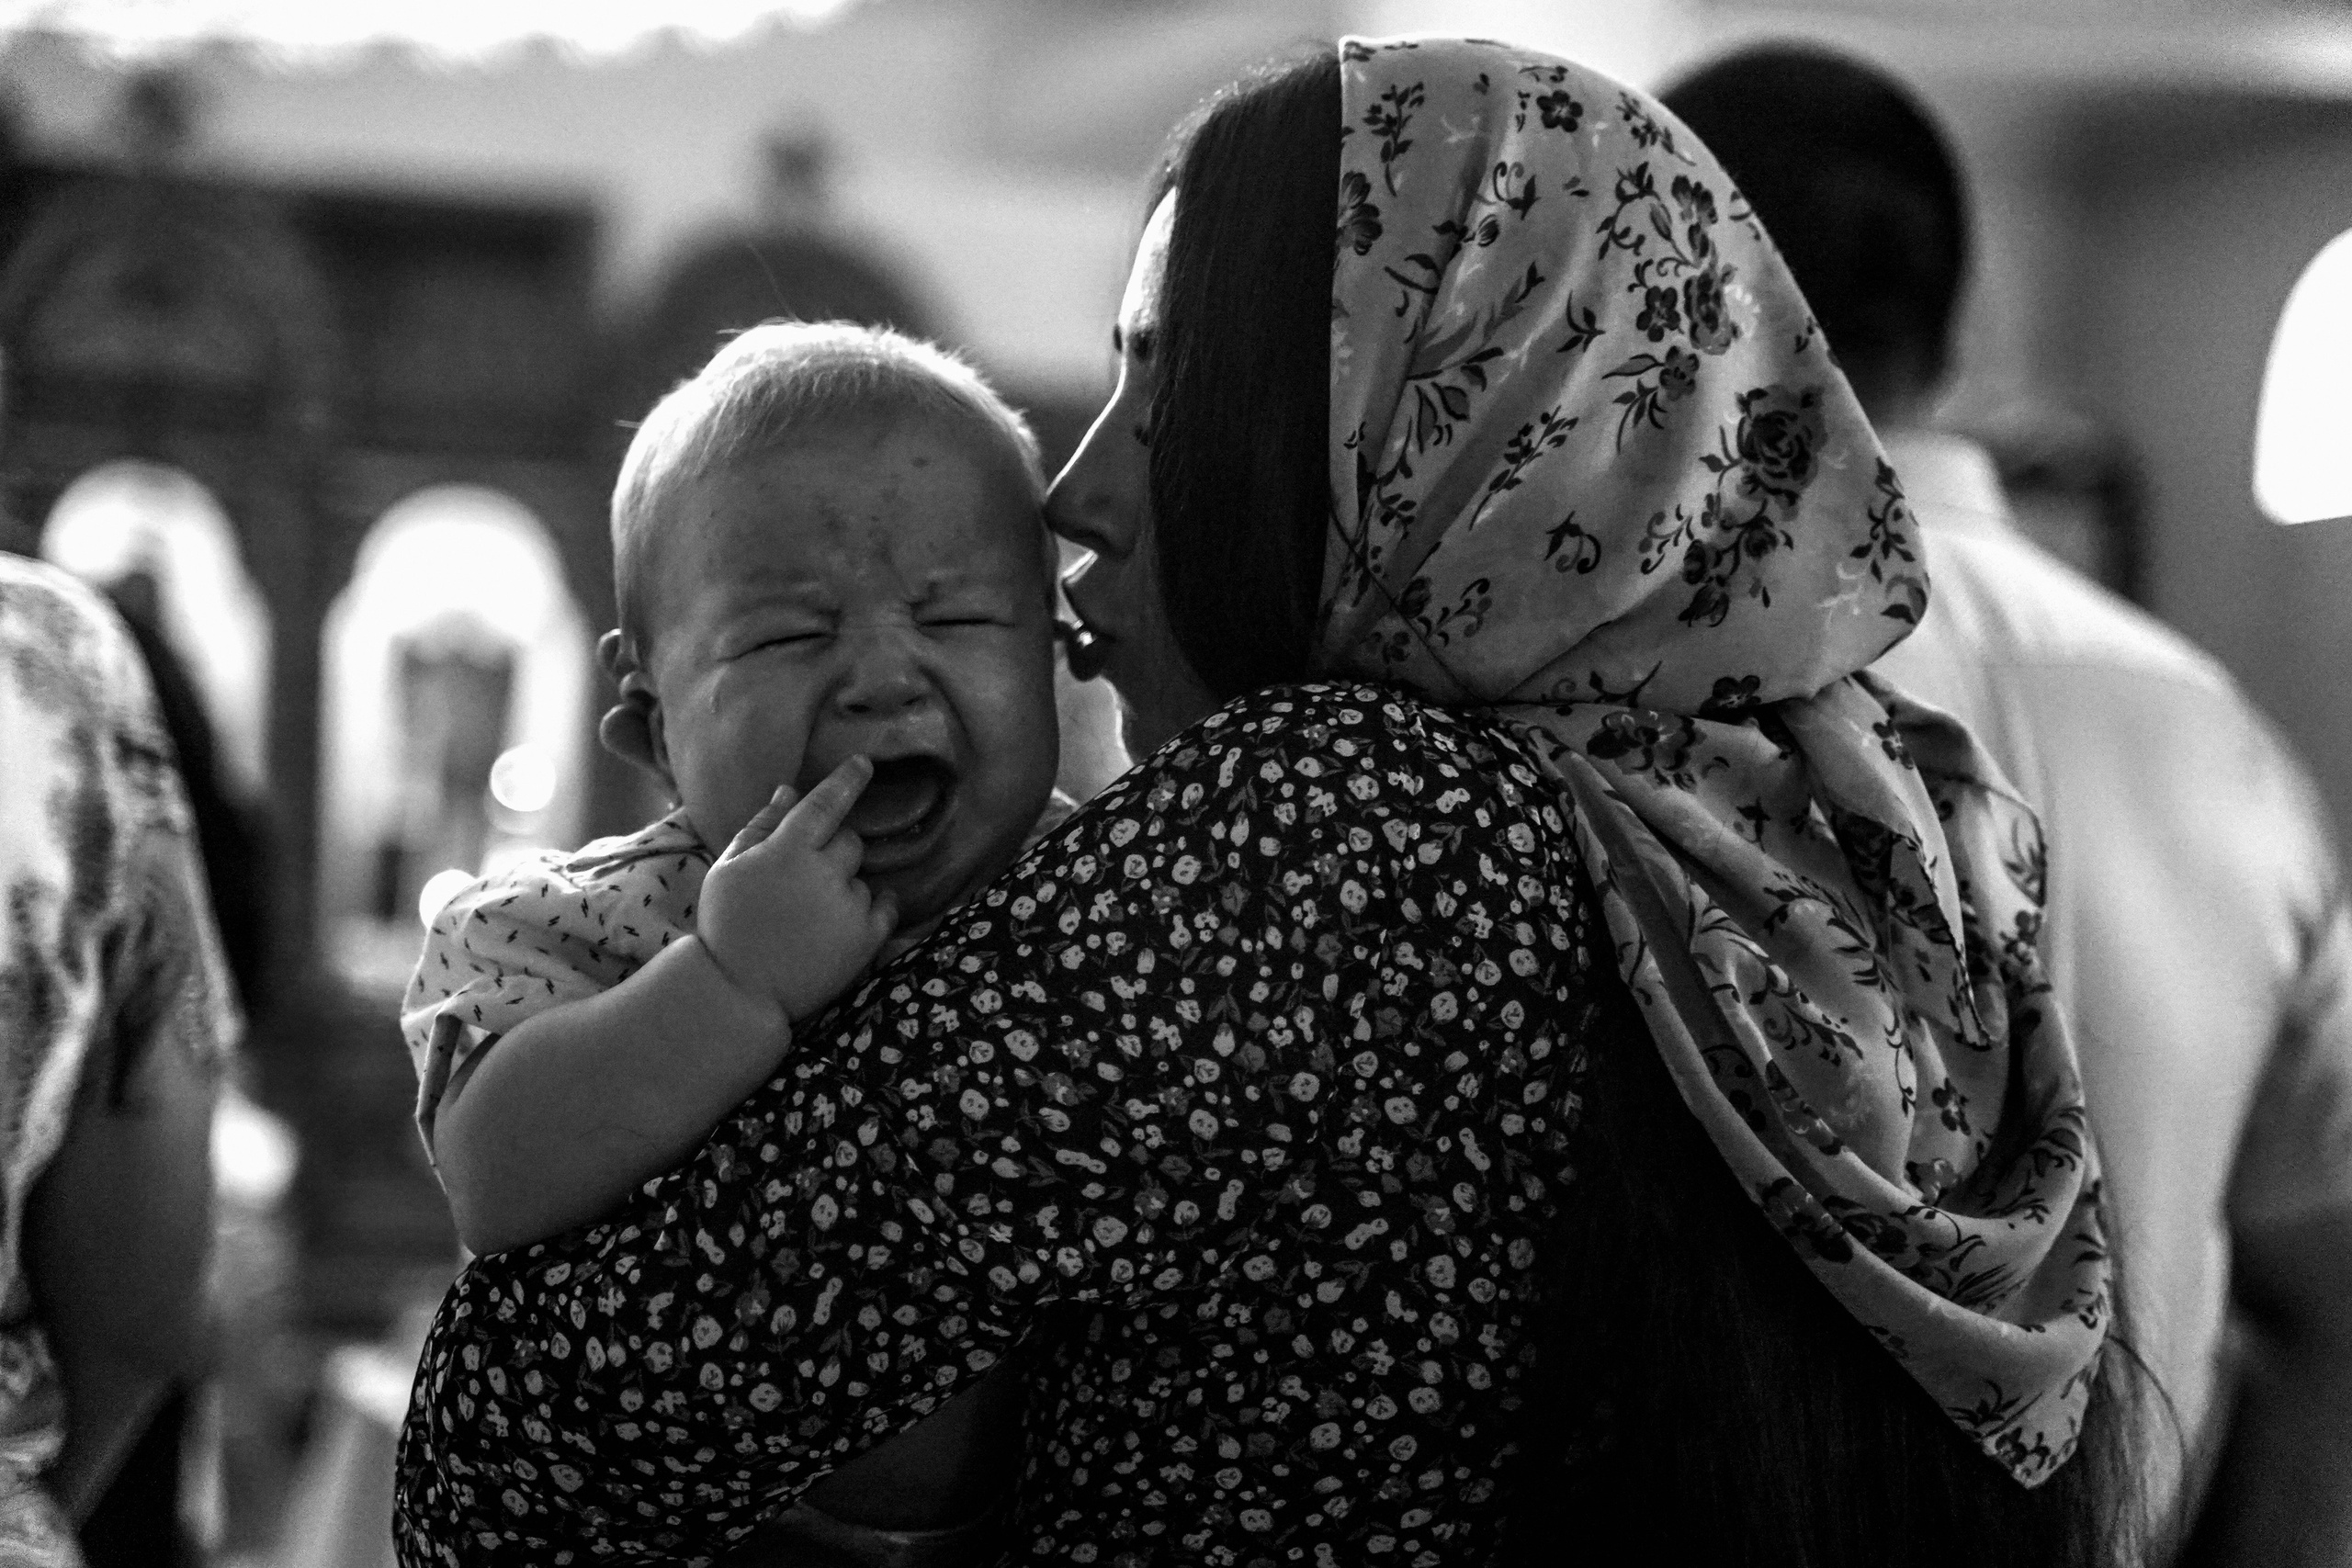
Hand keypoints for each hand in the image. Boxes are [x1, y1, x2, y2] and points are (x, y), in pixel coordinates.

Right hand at [699, 758, 898, 1020]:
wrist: (738, 990)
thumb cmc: (726, 924)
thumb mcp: (729, 869)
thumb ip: (761, 827)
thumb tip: (788, 791)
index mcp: (787, 851)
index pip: (827, 803)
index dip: (847, 780)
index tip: (865, 764)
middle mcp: (824, 874)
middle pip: (850, 841)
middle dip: (833, 851)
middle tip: (805, 879)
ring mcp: (848, 907)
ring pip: (862, 878)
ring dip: (844, 887)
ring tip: (809, 917)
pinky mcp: (866, 939)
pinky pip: (886, 906)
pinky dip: (874, 906)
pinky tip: (846, 918)